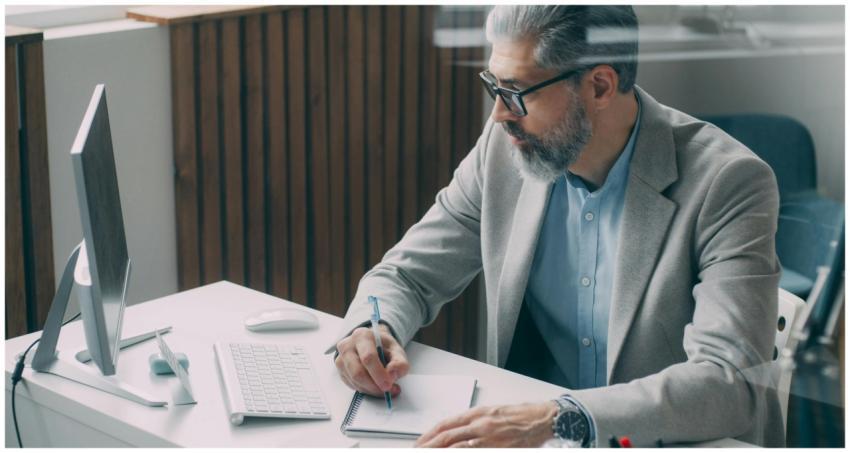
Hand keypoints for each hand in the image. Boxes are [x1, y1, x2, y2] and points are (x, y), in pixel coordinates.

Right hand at [334, 324, 409, 396]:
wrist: (373, 345)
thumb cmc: (384, 348)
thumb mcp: (397, 352)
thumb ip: (400, 363)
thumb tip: (392, 375)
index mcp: (362, 336)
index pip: (368, 357)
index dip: (378, 373)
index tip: (388, 385)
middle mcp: (347, 346)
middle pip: (357, 372)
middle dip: (374, 386)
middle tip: (388, 391)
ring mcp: (340, 359)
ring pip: (354, 381)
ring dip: (371, 389)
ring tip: (384, 388)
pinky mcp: (340, 371)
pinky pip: (351, 385)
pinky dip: (365, 390)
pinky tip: (374, 386)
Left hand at [414, 401, 557, 447]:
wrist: (541, 420)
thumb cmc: (519, 416)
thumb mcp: (491, 413)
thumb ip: (473, 423)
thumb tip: (455, 433)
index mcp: (476, 414)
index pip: (445, 425)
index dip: (429, 435)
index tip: (419, 443)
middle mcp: (479, 425)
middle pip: (447, 438)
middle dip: (429, 446)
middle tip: (417, 451)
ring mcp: (487, 438)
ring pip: (457, 448)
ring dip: (441, 452)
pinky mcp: (497, 448)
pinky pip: (472, 452)